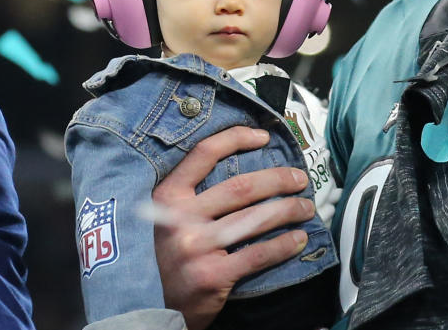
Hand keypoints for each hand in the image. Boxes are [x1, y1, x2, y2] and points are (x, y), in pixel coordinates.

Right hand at [152, 126, 314, 329]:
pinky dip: (283, 245)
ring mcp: (196, 248)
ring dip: (288, 210)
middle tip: (300, 179)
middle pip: (242, 187)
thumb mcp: (160, 219)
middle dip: (278, 179)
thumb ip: (188, 197)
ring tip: (306, 208)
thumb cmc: (160, 258)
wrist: (141, 310)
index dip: (236, 138)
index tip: (263, 136)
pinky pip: (258, 254)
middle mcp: (180, 219)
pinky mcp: (211, 276)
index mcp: (166, 198)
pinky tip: (298, 239)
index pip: (204, 154)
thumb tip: (238, 169)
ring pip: (255, 218)